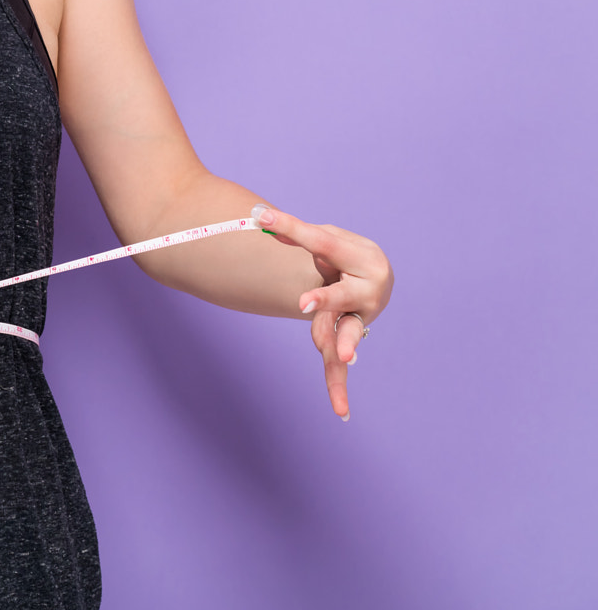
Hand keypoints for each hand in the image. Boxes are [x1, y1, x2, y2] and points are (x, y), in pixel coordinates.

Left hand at [256, 205, 393, 420]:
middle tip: (303, 304)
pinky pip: (340, 364)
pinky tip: (340, 410)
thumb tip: (260, 220)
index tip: (263, 220)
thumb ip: (295, 234)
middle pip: (341, 295)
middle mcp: (368, 290)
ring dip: (343, 344)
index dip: (290, 229)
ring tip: (342, 358)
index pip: (321, 243)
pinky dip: (338, 386)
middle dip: (325, 300)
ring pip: (347, 332)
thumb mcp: (324, 240)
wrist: (371, 274)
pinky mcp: (349, 337)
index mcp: (362, 257)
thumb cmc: (342, 254)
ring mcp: (362, 317)